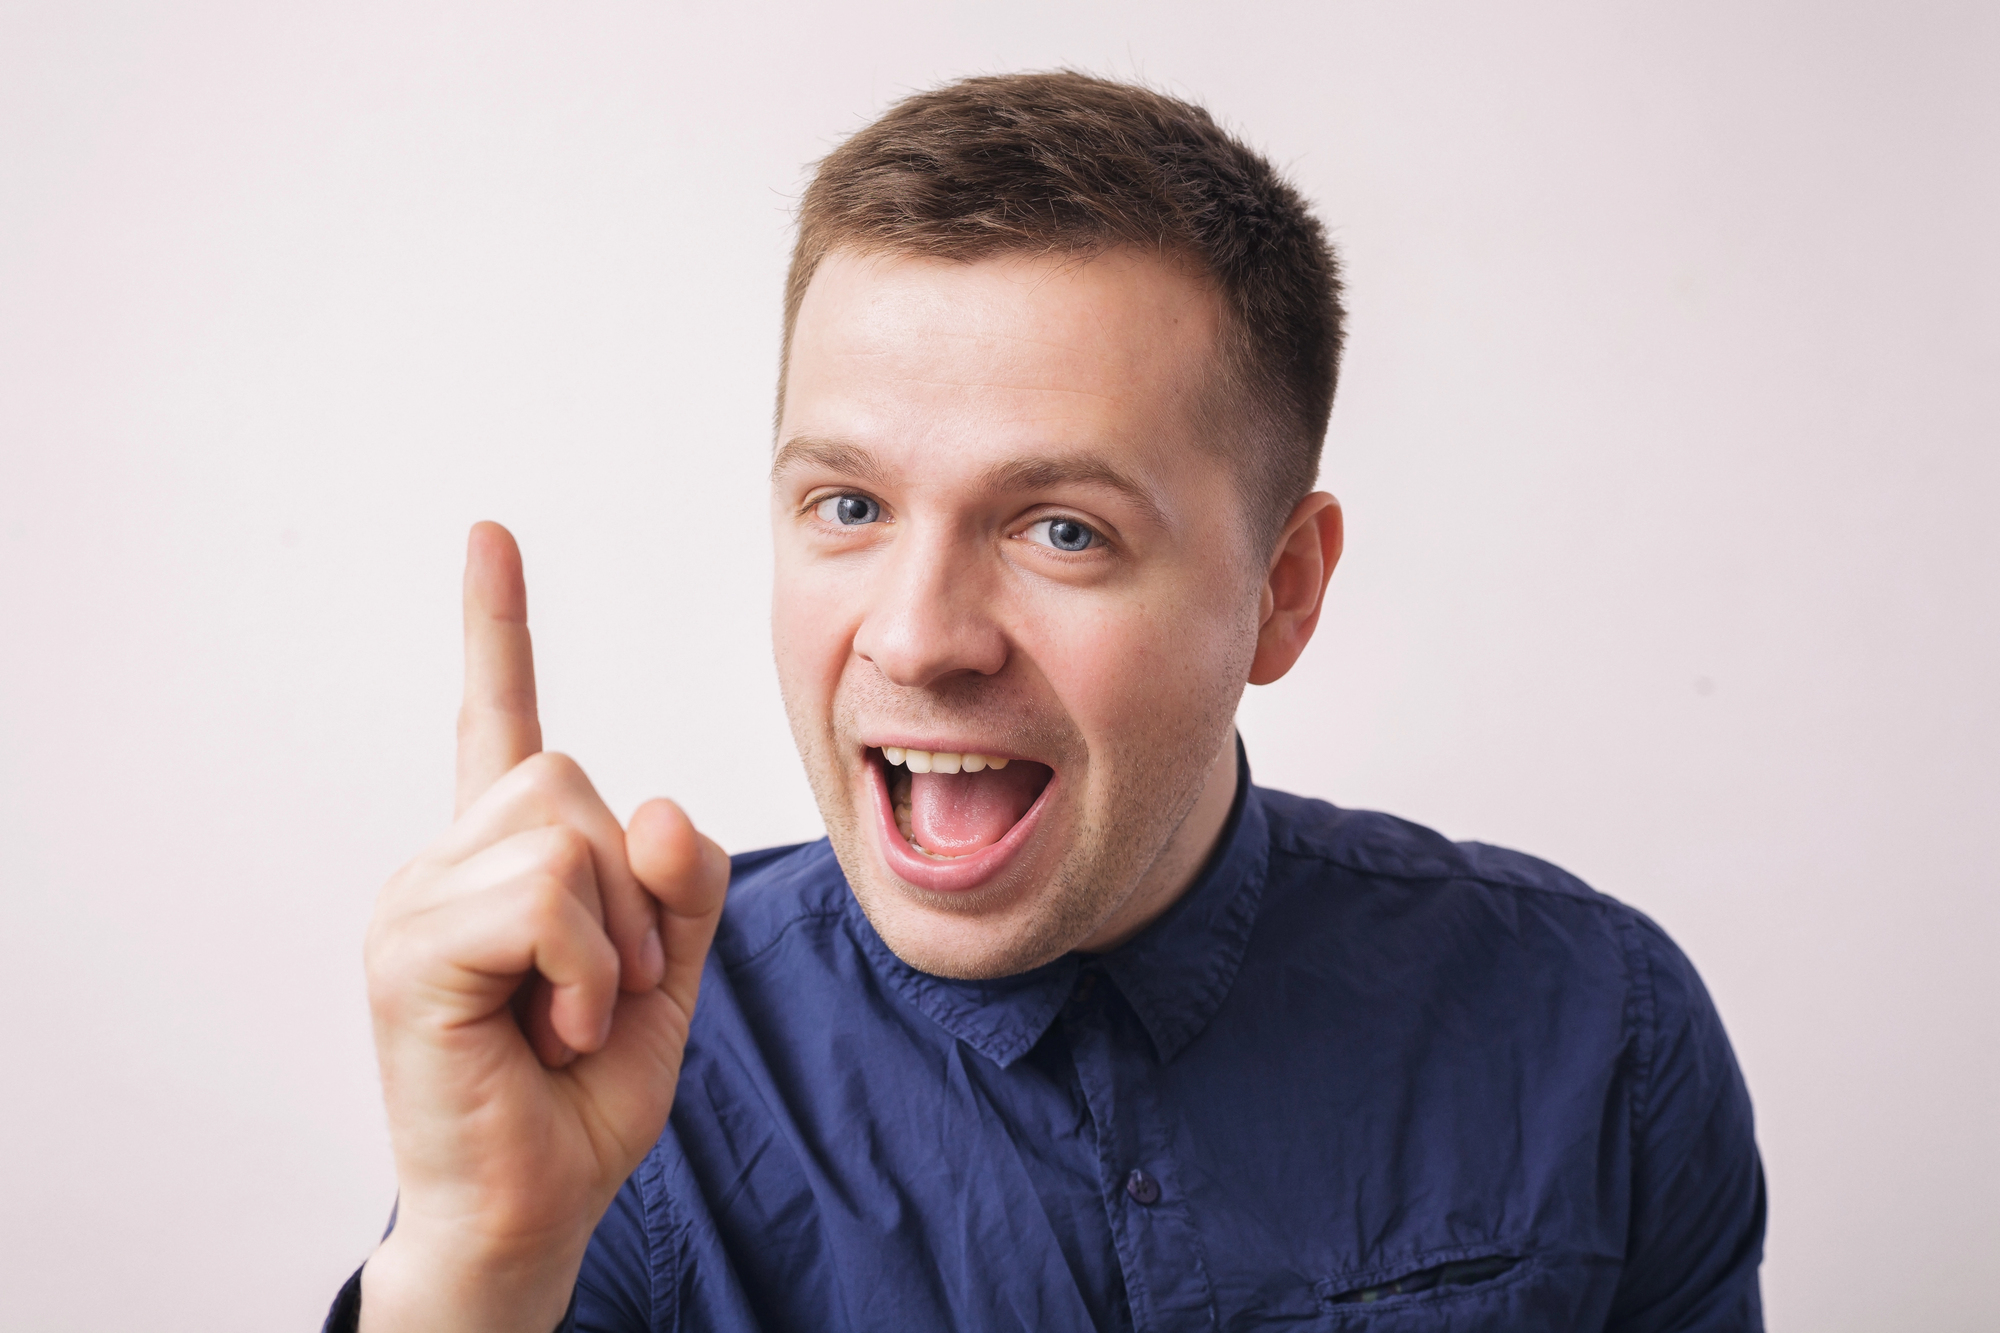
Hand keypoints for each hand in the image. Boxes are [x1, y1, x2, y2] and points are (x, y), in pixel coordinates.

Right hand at [358, 522, 727, 1332]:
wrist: (531, 1210)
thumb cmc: (584, 1096)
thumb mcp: (666, 975)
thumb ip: (679, 884)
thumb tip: (652, 802)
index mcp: (499, 859)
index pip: (498, 717)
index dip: (498, 627)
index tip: (490, 535)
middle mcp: (443, 860)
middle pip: (575, 779)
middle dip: (630, 892)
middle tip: (601, 991)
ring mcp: (415, 899)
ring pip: (567, 830)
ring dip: (613, 941)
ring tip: (573, 1017)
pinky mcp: (412, 948)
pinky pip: (547, 895)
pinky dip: (586, 970)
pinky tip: (557, 1030)